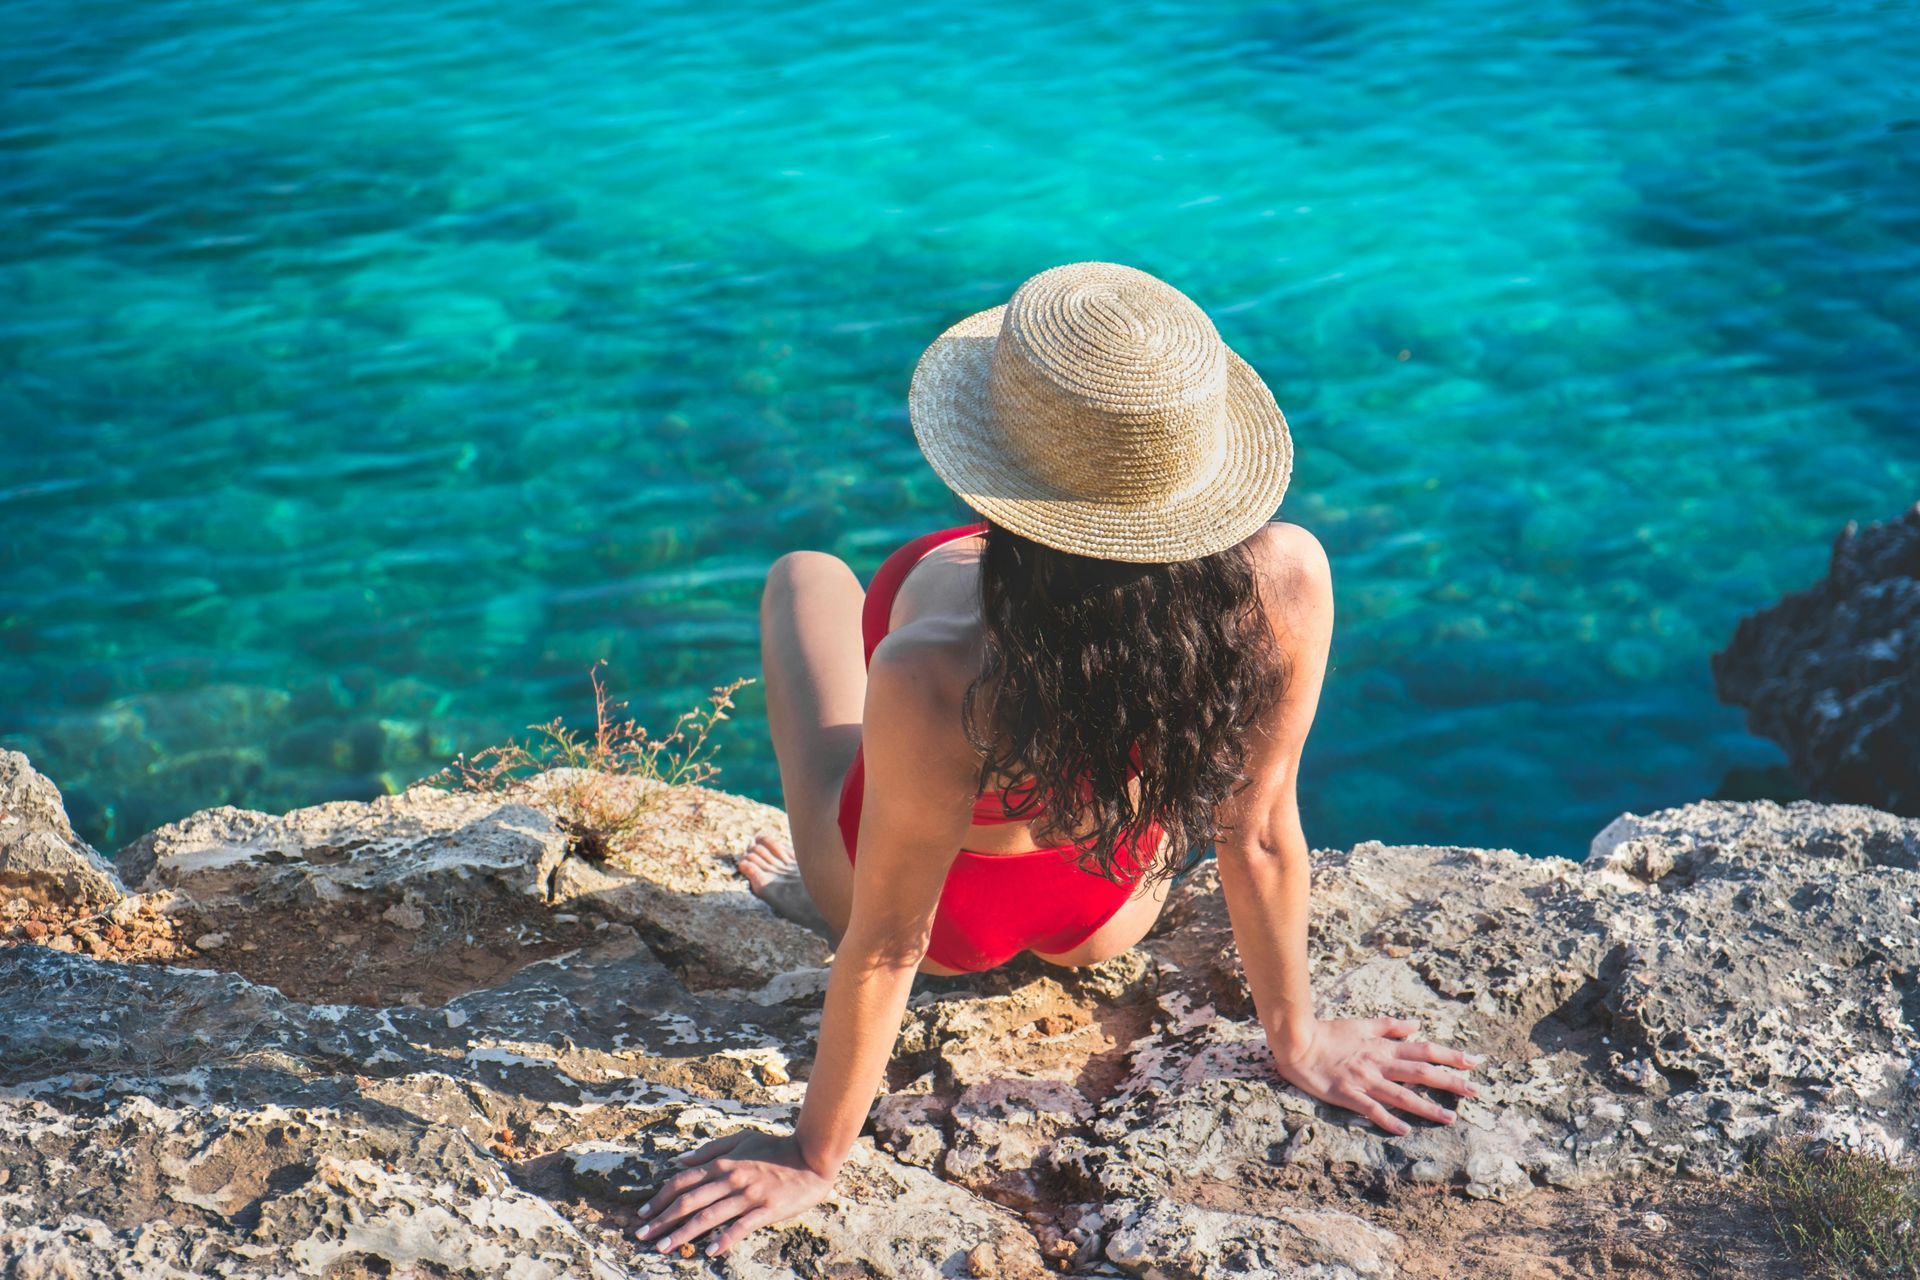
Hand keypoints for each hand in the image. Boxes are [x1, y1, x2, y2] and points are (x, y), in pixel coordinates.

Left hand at [633, 1129, 834, 1257]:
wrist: (811, 1157)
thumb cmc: (775, 1147)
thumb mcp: (742, 1139)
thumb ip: (710, 1149)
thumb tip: (680, 1161)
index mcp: (723, 1162)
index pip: (683, 1181)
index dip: (660, 1198)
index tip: (642, 1212)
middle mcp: (731, 1178)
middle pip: (689, 1201)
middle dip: (662, 1219)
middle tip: (642, 1235)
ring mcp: (748, 1195)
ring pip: (709, 1216)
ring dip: (683, 1233)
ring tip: (663, 1247)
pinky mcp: (766, 1209)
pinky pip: (741, 1226)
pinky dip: (724, 1239)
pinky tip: (710, 1251)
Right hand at [1268, 1016, 1482, 1135]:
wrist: (1297, 1043)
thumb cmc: (1328, 1033)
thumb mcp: (1361, 1024)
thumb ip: (1389, 1026)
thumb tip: (1416, 1025)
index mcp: (1383, 1047)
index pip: (1424, 1050)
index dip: (1450, 1056)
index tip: (1473, 1062)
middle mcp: (1379, 1064)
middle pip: (1421, 1073)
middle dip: (1450, 1082)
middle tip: (1476, 1092)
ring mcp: (1365, 1081)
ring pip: (1402, 1095)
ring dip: (1428, 1107)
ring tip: (1450, 1118)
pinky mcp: (1348, 1095)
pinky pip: (1372, 1110)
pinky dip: (1389, 1120)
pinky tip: (1405, 1131)